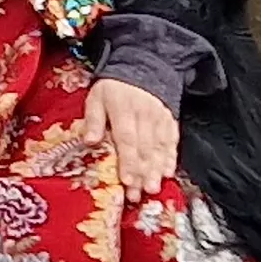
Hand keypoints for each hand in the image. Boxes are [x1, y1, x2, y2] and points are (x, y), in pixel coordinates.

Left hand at [86, 76, 181, 192]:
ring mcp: (160, 119)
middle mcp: (145, 116)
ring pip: (159, 148)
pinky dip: (171, 158)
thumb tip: (89, 140)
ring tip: (152, 188)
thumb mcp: (96, 97)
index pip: (127, 139)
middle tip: (138, 193)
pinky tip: (168, 173)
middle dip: (141, 173)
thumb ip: (93, 119)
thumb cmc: (114, 89)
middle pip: (144, 149)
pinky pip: (172, 142)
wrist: (143, 68)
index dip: (127, 161)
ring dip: (156, 170)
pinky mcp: (170, 122)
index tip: (126, 180)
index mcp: (124, 110)